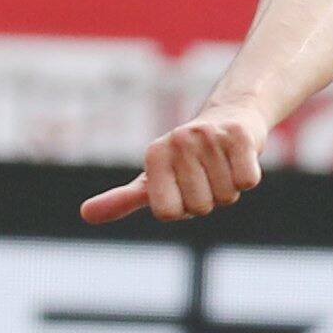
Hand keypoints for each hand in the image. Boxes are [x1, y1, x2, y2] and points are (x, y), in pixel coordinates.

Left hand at [81, 106, 268, 223]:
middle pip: (200, 207)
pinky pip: (247, 181)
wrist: (231, 118)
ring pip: (226, 196)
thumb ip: (122, 199)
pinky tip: (240, 158)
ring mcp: (209, 137)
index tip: (183, 189)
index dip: (182, 210)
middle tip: (208, 176)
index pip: (168, 213)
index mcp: (154, 155)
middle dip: (209, 200)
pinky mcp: (240, 135)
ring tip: (222, 165)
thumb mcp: (153, 179)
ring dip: (229, 188)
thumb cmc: (188, 160)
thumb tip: (85, 215)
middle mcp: (178, 141)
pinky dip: (247, 177)